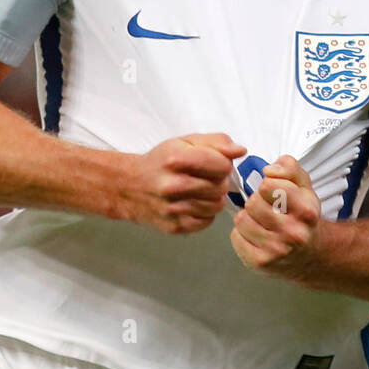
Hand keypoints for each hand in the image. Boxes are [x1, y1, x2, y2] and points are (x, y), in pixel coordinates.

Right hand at [119, 133, 244, 234]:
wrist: (128, 186)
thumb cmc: (160, 162)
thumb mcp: (185, 142)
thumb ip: (216, 142)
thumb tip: (240, 151)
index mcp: (177, 160)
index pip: (223, 165)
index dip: (222, 163)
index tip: (213, 163)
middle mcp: (173, 186)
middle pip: (221, 187)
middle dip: (218, 181)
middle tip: (204, 178)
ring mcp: (173, 209)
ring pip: (216, 206)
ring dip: (212, 198)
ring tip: (198, 191)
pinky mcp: (174, 226)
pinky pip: (206, 222)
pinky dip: (204, 213)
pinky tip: (192, 204)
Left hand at [230, 155, 322, 278]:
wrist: (309, 255)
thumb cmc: (303, 217)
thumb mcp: (304, 186)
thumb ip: (289, 167)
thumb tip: (269, 170)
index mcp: (306, 211)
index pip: (269, 186)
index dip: (267, 185)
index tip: (273, 192)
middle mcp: (293, 233)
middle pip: (252, 203)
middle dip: (256, 201)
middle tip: (267, 208)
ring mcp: (276, 250)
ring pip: (241, 219)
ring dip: (247, 217)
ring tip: (261, 222)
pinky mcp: (260, 263)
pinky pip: (235, 237)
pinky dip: (241, 234)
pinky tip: (256, 235)